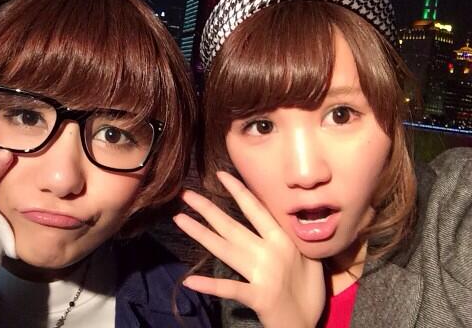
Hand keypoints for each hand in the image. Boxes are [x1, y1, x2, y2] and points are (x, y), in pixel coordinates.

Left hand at [173, 171, 324, 327]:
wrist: (308, 325)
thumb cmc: (309, 289)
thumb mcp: (307, 256)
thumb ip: (288, 237)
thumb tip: (276, 215)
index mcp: (282, 239)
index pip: (255, 209)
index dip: (237, 191)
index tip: (219, 175)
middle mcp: (270, 252)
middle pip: (231, 225)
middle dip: (207, 208)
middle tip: (185, 194)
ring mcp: (262, 274)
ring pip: (224, 249)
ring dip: (200, 233)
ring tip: (179, 219)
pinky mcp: (257, 297)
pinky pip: (228, 289)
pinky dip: (209, 286)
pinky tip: (189, 281)